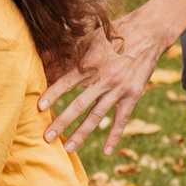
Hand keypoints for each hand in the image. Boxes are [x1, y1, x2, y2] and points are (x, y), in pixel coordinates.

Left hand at [39, 0, 185, 155]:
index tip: (38, 108)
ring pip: (97, 116)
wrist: (148, 33)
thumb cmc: (114, 34)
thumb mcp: (90, 37)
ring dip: (82, 134)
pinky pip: (121, 120)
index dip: (52, 95)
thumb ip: (70, 51)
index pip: (66, 83)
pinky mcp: (132, 96)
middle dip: (61, 122)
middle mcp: (104, 79)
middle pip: (79, 105)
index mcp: (91, 64)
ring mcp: (119, 90)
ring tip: (68, 148)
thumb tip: (44, 56)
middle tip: (47, 137)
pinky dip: (114, 136)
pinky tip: (106, 151)